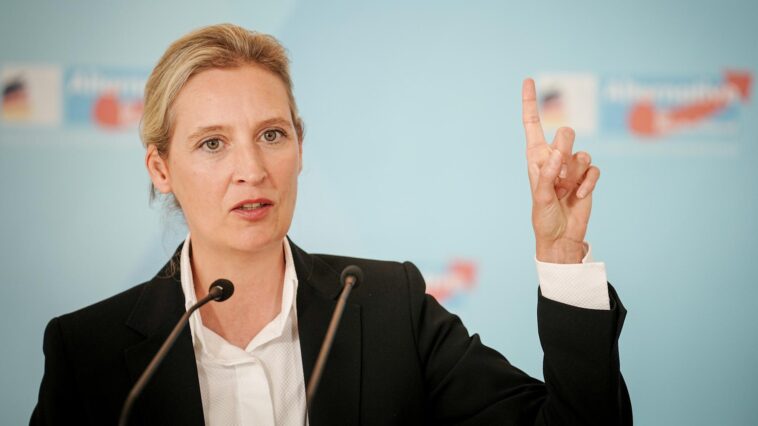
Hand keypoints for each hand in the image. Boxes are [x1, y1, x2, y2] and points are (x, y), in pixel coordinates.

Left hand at [522, 78, 600, 263]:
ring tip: (566, 190)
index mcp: (535, 157)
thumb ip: (547, 174)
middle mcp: (554, 158)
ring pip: (582, 153)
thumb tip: (558, 154)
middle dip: (565, 147)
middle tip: (560, 170)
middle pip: (565, 133)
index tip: (528, 80)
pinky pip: (594, 169)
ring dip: (576, 173)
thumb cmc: (543, 218)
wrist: (561, 237)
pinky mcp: (587, 178)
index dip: (529, 103)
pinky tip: (580, 196)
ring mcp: (572, 168)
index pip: (532, 124)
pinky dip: (588, 183)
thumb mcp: (540, 197)